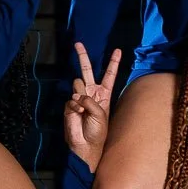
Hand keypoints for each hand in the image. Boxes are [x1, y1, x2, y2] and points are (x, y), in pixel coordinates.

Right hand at [64, 42, 119, 168]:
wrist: (86, 144)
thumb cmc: (98, 131)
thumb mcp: (101, 114)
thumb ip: (91, 100)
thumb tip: (77, 94)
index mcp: (104, 94)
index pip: (109, 75)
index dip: (113, 62)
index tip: (117, 50)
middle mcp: (91, 93)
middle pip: (87, 70)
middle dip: (83, 56)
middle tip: (78, 44)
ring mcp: (79, 97)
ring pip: (78, 83)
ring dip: (82, 94)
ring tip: (84, 109)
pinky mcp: (70, 104)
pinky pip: (72, 98)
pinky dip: (75, 106)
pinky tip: (78, 114)